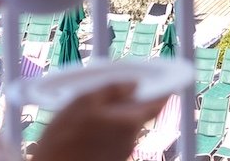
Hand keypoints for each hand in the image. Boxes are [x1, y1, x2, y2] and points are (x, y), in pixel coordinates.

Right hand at [35, 83, 170, 160]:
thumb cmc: (64, 137)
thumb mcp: (84, 102)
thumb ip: (112, 90)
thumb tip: (135, 83)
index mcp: (129, 121)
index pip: (158, 102)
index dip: (163, 88)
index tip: (164, 77)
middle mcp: (132, 138)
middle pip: (141, 113)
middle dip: (133, 100)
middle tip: (115, 89)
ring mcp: (123, 151)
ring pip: (127, 126)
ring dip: (117, 115)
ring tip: (94, 109)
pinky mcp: (113, 159)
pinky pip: (116, 138)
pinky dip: (109, 129)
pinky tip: (90, 127)